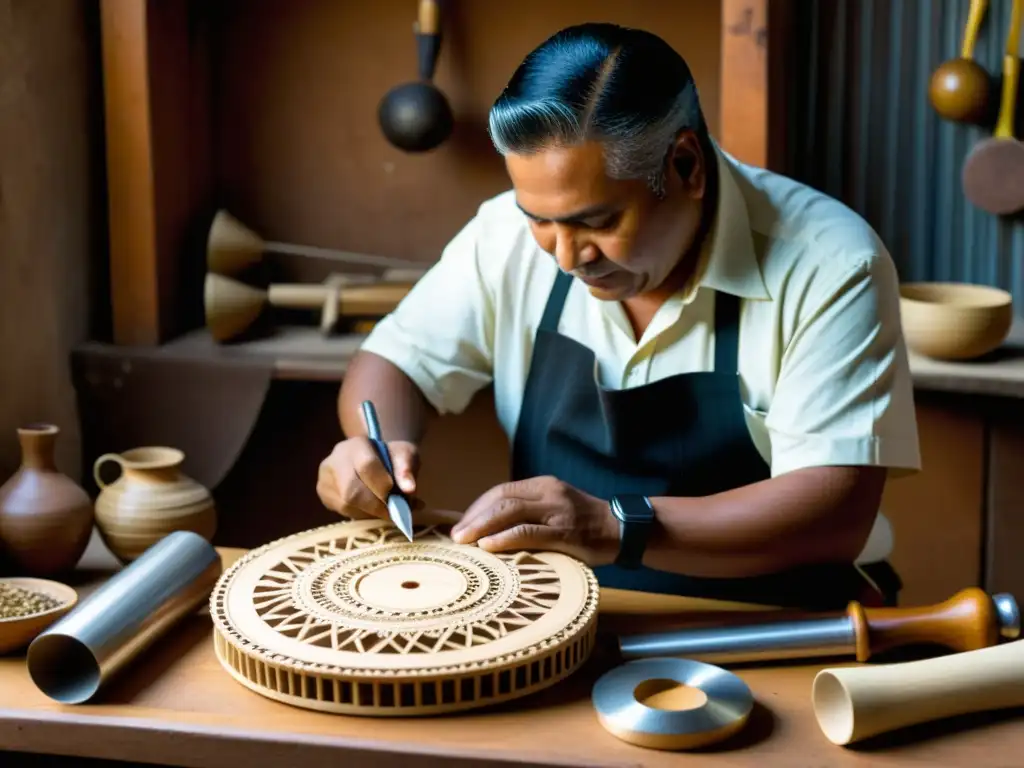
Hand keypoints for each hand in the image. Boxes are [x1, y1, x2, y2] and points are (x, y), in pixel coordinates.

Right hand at [316, 437, 420, 520]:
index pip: (366, 466)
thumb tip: (409, 489)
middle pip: (351, 490)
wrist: (374, 457)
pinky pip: (341, 511)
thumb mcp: (405, 455)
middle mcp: (335, 459)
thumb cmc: (391, 457)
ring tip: (386, 510)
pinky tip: (372, 510)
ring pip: (345, 504)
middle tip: (394, 513)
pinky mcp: (323, 493)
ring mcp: (325, 477)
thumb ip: (407, 469)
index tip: (399, 498)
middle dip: (376, 505)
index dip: (383, 486)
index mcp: (356, 444)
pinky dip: (360, 515)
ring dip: (369, 513)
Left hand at [450, 475, 619, 564]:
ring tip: (464, 541)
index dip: (477, 508)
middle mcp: (549, 493)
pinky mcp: (566, 532)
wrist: (624, 530)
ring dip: (482, 526)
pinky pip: (529, 532)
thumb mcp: (557, 509)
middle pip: (501, 499)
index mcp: (544, 485)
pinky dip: (505, 538)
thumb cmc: (587, 525)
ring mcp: (557, 511)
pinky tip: (488, 546)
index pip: (501, 491)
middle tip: (456, 535)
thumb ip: (531, 513)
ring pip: (510, 512)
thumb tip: (492, 530)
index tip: (462, 525)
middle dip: (474, 517)